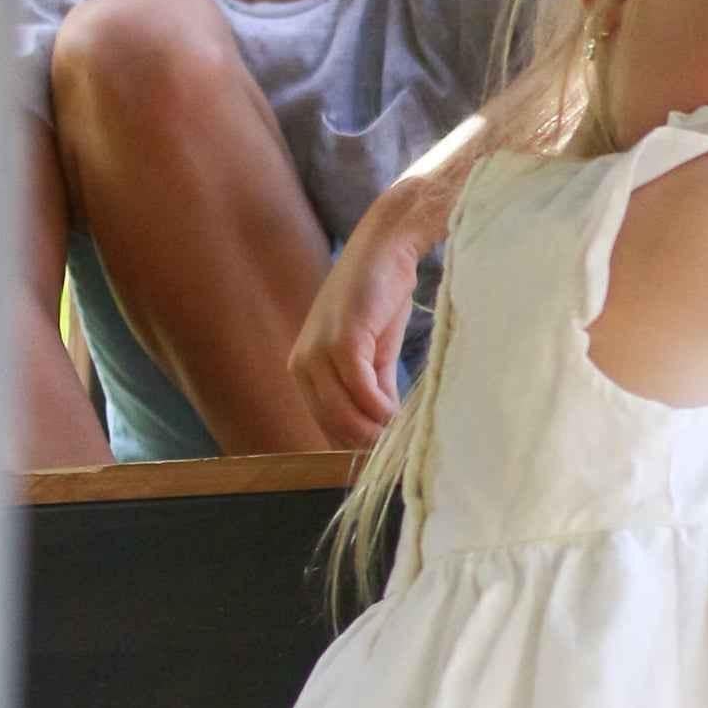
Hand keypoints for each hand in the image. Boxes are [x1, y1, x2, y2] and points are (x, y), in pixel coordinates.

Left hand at [290, 204, 422, 446]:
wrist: (386, 250)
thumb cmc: (380, 299)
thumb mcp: (374, 355)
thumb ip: (372, 391)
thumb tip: (385, 430)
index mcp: (304, 370)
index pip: (326, 425)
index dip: (357, 446)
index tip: (388, 457)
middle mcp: (303, 364)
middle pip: (334, 426)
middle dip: (369, 444)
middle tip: (402, 452)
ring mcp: (319, 353)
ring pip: (345, 414)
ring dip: (377, 431)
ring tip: (404, 435)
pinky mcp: (343, 342)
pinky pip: (361, 392)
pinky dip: (382, 409)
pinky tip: (400, 414)